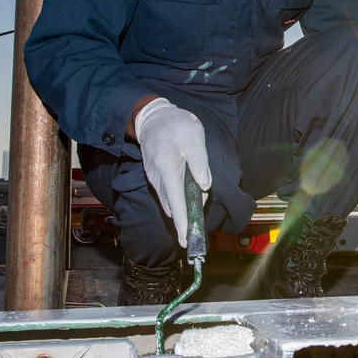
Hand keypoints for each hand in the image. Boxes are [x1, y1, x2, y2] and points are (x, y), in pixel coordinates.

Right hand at [134, 98, 211, 247]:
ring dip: (179, 215)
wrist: (153, 117)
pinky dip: (175, 204)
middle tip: (193, 240)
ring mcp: (155, 177)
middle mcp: (158, 177)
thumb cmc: (176, 124)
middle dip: (182, 224)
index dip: (182, 222)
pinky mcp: (155, 176)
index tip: (187, 238)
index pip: (175, 202)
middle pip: (170, 207)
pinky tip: (185, 207)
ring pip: (168, 202)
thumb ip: (199, 160)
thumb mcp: (193, 136)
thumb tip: (205, 185)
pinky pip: (166, 195)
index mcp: (167, 169)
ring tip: (192, 228)